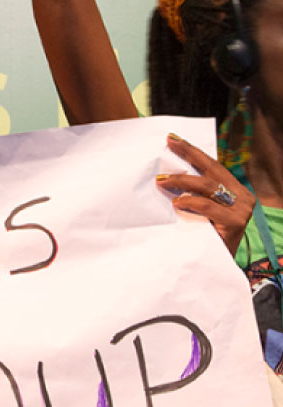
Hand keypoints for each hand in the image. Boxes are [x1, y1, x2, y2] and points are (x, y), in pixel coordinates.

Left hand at [157, 133, 252, 256]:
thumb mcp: (199, 211)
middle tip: (166, 147)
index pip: (212, 166)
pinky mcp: (235, 224)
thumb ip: (194, 194)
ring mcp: (241, 210)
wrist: (215, 268)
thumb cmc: (203, 237)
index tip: (172, 138)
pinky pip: (208, 207)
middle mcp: (243, 198)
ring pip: (208, 186)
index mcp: (236, 191)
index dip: (192, 151)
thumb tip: (166, 173)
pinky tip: (176, 203)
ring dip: (182, 181)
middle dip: (188, 156)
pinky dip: (190, 203)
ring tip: (162, 181)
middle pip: (212, 170)